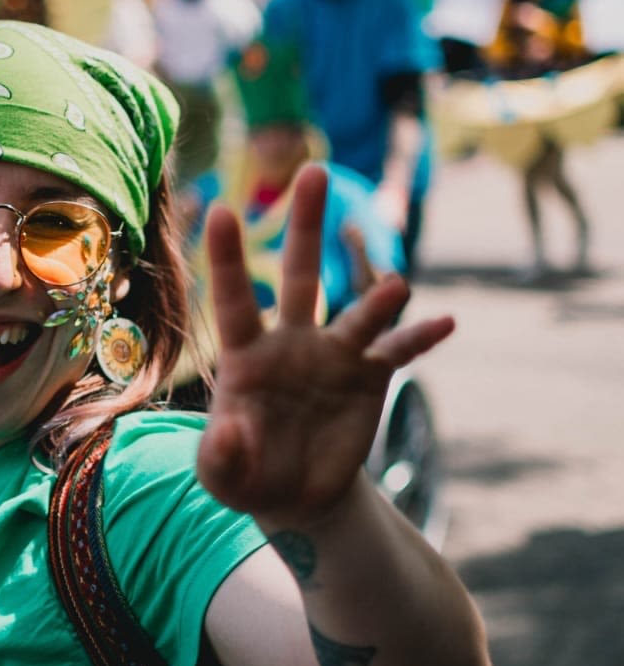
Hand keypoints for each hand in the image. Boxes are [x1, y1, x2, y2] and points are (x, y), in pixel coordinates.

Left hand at [197, 164, 453, 525]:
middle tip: (315, 171)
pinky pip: (397, 350)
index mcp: (247, 354)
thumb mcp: (221, 475)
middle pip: (300, 274)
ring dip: (377, 300)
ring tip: (396, 286)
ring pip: (358, 313)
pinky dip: (420, 337)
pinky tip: (445, 323)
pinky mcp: (369, 376)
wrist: (294, 494)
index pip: (234, 299)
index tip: (222, 209)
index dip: (228, 258)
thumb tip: (228, 431)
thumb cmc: (245, 474)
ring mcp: (334, 354)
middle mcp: (292, 341)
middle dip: (306, 225)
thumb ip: (219, 454)